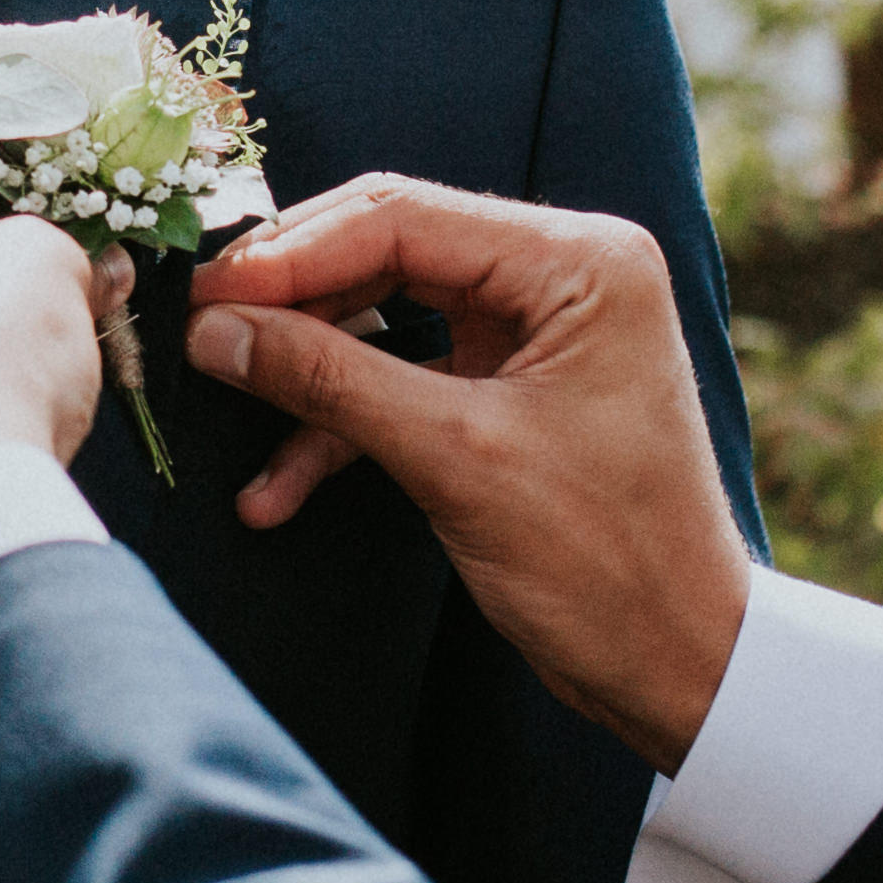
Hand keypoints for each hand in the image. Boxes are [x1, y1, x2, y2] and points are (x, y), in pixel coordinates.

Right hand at [182, 175, 750, 768]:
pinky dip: (341, 427)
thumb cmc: (607, 561)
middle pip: (387, 252)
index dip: (293, 252)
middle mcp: (562, 276)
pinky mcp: (510, 392)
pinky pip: (404, 380)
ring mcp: (535, 333)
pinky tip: (275, 489)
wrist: (683, 666)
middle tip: (200, 331)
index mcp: (579, 262)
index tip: (204, 292)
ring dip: (308, 372)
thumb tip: (214, 329)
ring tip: (224, 401)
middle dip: (292, 302)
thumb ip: (330, 379)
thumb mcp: (456, 459)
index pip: (403, 216)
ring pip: (385, 317)